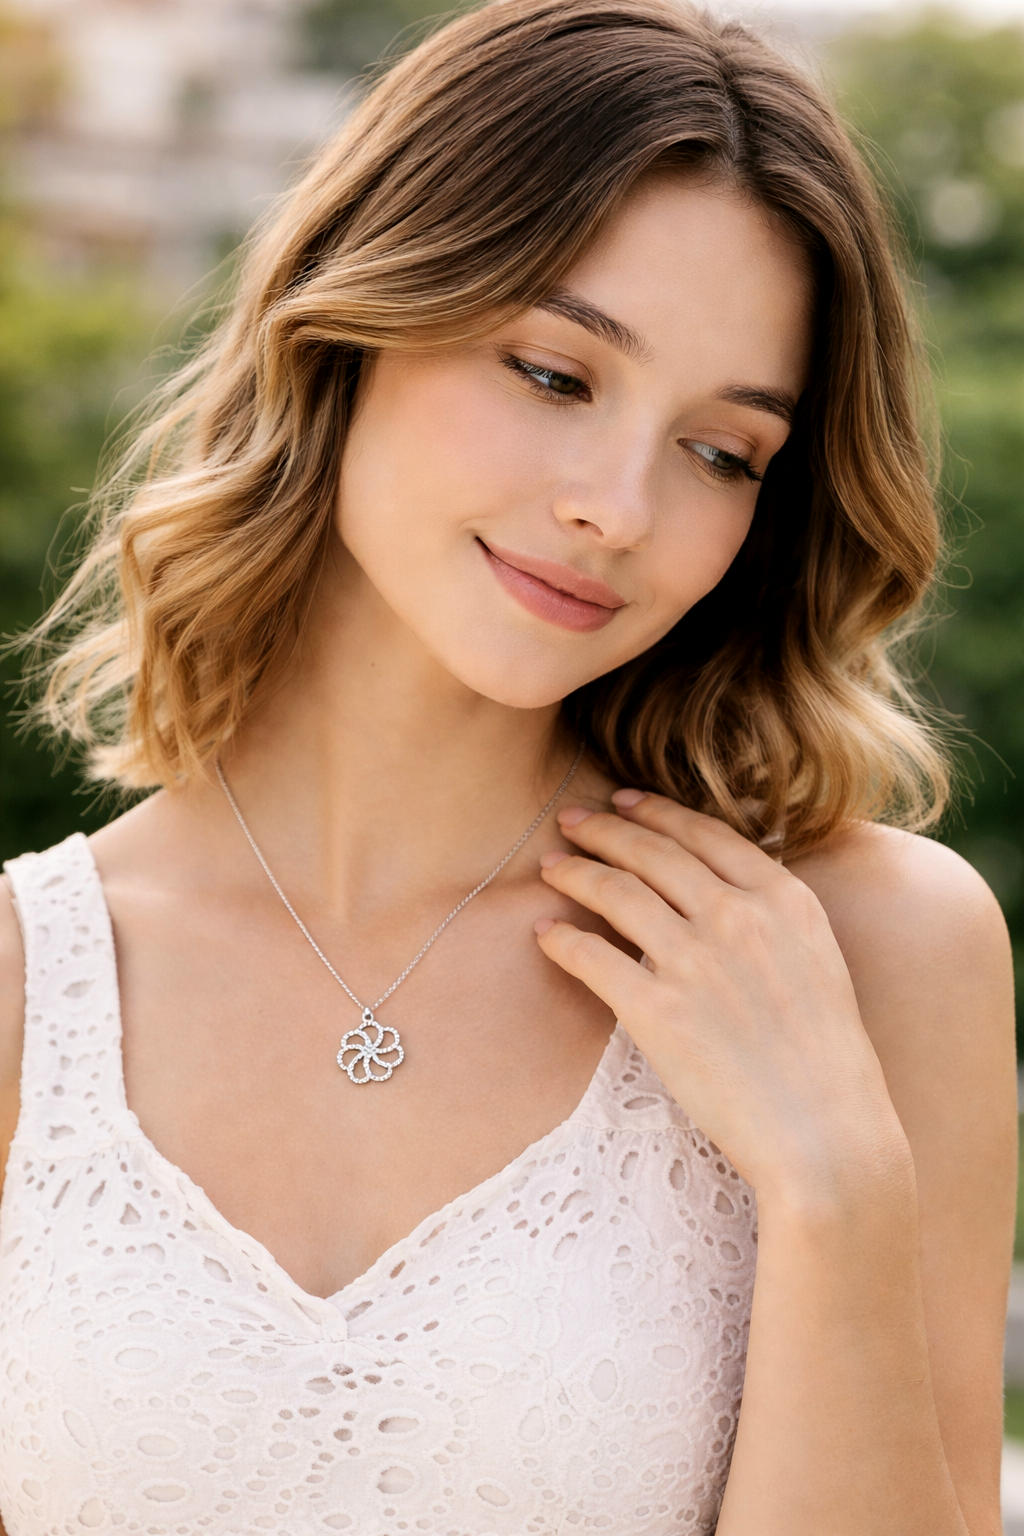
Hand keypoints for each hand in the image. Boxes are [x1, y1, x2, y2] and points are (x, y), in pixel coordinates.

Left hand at [535, 792, 906, 1200]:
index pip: (705, 834)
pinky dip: (562, 940)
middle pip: (653, 853)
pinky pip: (593, 958)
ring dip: (575, 873)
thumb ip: (772, 915)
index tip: (623, 801)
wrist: (826, 1134)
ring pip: (616, 893)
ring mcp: (695, 961)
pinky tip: (546, 933)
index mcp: (784, 899)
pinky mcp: (657, 1011)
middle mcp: (738, 917)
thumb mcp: (817, 959)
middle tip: (570, 819)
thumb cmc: (827, 1059)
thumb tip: (722, 887)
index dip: (656, 812)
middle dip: (604, 830)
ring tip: (550, 867)